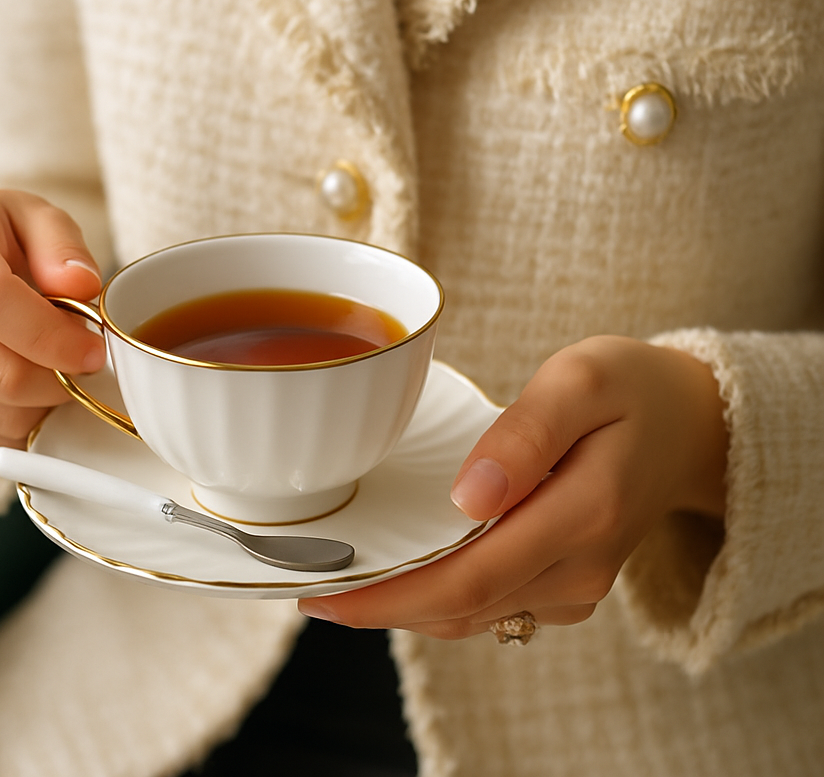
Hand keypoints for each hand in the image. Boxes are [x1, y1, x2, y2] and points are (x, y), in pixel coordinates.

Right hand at [0, 190, 105, 458]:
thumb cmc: (8, 240)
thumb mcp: (42, 219)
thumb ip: (65, 247)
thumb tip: (79, 286)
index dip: (50, 336)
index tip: (93, 350)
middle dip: (58, 378)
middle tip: (87, 366)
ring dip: (44, 404)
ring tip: (59, 372)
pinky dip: (22, 424)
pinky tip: (34, 394)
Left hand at [298, 336, 728, 637]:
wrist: (690, 423)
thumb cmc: (629, 388)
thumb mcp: (583, 380)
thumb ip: (526, 434)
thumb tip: (470, 497)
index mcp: (584, 513)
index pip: (470, 576)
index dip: (390, 593)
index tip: (324, 589)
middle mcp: (580, 567)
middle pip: (461, 605)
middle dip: (379, 604)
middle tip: (303, 584)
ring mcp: (576, 585)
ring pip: (472, 614)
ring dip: (402, 606)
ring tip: (335, 581)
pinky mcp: (565, 585)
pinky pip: (490, 604)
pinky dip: (437, 596)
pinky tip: (397, 573)